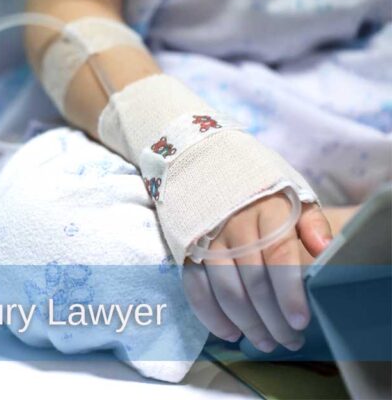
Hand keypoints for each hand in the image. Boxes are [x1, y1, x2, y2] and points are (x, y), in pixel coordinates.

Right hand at [182, 193, 332, 351]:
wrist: (205, 169)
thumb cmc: (259, 191)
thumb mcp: (292, 196)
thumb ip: (312, 223)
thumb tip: (325, 249)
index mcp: (265, 210)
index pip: (279, 256)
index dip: (290, 292)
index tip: (301, 321)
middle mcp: (233, 225)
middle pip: (253, 281)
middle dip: (273, 318)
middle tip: (289, 341)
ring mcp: (206, 240)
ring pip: (225, 290)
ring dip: (246, 323)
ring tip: (265, 342)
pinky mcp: (186, 251)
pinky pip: (196, 289)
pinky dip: (211, 316)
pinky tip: (230, 332)